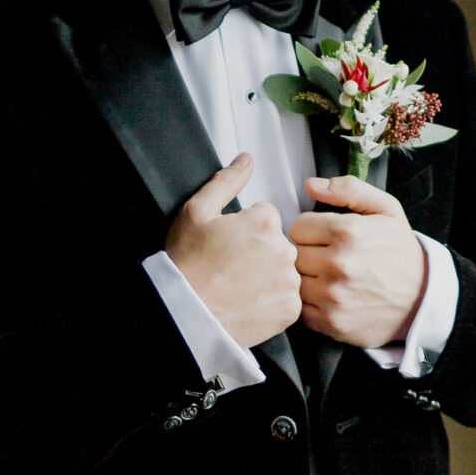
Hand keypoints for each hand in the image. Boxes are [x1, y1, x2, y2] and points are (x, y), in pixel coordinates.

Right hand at [166, 156, 301, 346]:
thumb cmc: (188, 265)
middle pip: (277, 242)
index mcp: (264, 223)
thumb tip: (246, 160)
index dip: (244, 229)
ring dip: (268, 275)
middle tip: (231, 267)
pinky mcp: (290, 309)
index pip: (265, 217)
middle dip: (259, 251)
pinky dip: (272, 301)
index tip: (229, 245)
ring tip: (238, 286)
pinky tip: (248, 302)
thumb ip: (226, 181)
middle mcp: (283, 250)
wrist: (186, 314)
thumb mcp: (196, 212)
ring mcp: (289, 282)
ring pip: (284, 270)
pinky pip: (287, 299)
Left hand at [289, 176, 427, 347]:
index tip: (325, 237)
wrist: (423, 299)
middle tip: (329, 257)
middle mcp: (338, 264)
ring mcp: (333, 296)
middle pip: (293, 254)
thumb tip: (312, 185)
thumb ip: (349, 190)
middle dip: (309, 253)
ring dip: (307, 279)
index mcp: (348, 232)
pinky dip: (311, 304)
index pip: (297, 227)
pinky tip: (331, 297)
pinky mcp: (331, 322)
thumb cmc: (401, 253)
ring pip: (294, 281)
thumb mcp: (386, 209)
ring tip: (329, 277)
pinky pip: (300, 309)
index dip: (311, 230)